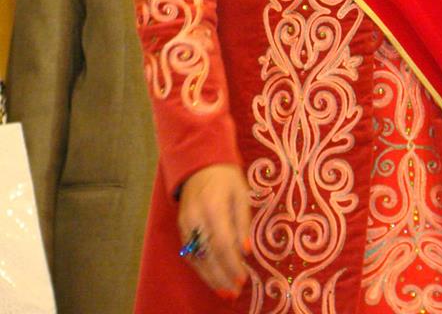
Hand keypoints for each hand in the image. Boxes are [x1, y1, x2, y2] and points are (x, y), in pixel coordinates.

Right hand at [178, 163, 251, 298]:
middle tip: (234, 292)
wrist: (200, 163)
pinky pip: (189, 252)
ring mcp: (185, 223)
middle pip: (207, 254)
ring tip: (224, 291)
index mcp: (213, 206)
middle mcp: (195, 217)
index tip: (243, 279)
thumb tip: (246, 252)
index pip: (222, 243)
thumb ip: (243, 223)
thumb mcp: (241, 195)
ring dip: (210, 277)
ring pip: (196, 257)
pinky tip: (212, 276)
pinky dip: (200, 267)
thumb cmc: (226, 177)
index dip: (232, 264)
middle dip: (221, 276)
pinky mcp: (181, 227)